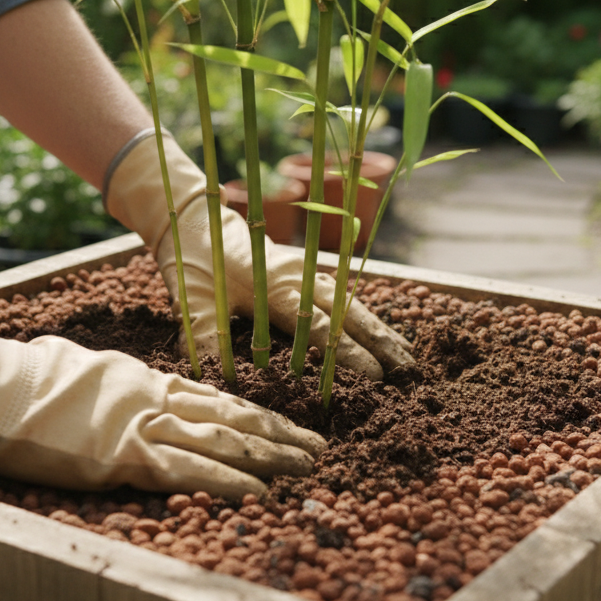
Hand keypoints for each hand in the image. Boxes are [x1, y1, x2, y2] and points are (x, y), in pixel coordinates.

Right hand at [0, 283, 325, 498]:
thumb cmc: (26, 375)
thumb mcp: (83, 367)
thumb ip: (112, 380)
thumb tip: (113, 383)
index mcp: (146, 379)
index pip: (217, 399)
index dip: (259, 415)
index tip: (290, 426)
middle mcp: (155, 400)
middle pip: (233, 418)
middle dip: (280, 435)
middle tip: (318, 450)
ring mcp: (141, 427)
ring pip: (222, 441)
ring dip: (269, 458)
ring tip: (305, 471)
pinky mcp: (122, 457)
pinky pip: (186, 471)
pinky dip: (227, 483)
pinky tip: (258, 492)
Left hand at [105, 133, 413, 378]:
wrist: (194, 218)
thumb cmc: (192, 260)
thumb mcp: (192, 301)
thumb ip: (207, 338)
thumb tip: (216, 382)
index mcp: (276, 286)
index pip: (321, 328)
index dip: (349, 354)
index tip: (375, 377)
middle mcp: (299, 277)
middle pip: (349, 313)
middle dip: (381, 341)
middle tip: (408, 369)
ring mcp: (304, 271)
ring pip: (350, 303)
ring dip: (378, 328)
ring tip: (406, 354)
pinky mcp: (302, 270)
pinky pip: (340, 295)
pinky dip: (362, 315)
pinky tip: (379, 331)